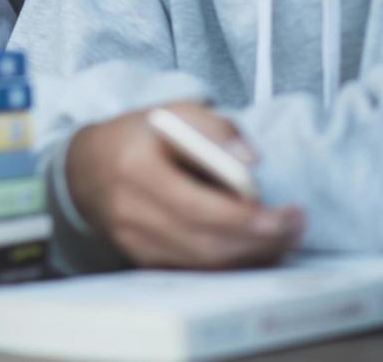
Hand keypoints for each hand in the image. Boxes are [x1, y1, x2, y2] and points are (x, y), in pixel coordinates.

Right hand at [65, 103, 303, 267]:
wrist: (86, 168)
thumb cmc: (139, 136)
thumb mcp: (174, 112)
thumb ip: (214, 128)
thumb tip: (252, 160)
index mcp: (136, 170)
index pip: (197, 206)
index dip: (246, 218)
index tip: (287, 213)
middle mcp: (131, 213)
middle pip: (206, 241)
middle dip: (261, 240)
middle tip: (296, 225)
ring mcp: (134, 243)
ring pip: (204, 262)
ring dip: (252, 254)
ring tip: (284, 235)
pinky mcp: (143, 260)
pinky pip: (196, 269)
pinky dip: (232, 261)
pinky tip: (256, 246)